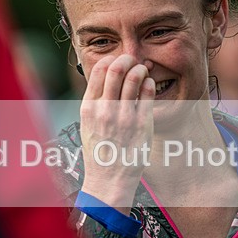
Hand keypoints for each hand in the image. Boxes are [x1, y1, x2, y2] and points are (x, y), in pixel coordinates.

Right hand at [79, 54, 155, 211]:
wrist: (109, 180)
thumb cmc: (99, 151)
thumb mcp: (88, 124)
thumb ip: (94, 101)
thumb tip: (104, 77)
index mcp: (88, 107)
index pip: (99, 70)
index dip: (111, 59)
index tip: (117, 61)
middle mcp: (105, 109)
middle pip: (116, 68)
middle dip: (127, 58)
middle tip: (132, 60)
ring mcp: (124, 116)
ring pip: (134, 77)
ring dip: (140, 68)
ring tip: (142, 70)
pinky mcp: (142, 124)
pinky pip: (148, 93)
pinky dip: (149, 83)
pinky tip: (148, 84)